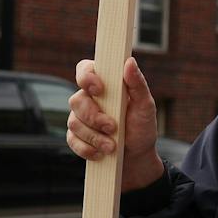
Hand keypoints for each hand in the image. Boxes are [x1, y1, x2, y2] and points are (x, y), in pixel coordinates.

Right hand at [68, 56, 164, 192]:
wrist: (136, 155)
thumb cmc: (141, 126)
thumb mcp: (145, 106)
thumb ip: (137, 84)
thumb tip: (129, 62)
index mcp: (105, 85)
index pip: (85, 70)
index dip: (86, 77)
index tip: (100, 89)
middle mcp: (89, 98)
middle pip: (77, 100)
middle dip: (94, 116)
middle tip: (112, 127)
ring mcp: (79, 117)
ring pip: (74, 122)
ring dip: (94, 136)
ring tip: (112, 145)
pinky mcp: (75, 136)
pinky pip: (72, 140)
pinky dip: (88, 148)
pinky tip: (101, 152)